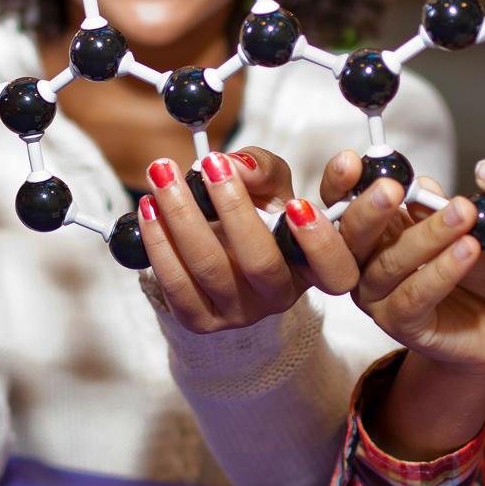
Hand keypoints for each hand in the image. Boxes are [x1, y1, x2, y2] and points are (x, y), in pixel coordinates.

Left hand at [136, 147, 357, 334]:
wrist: (219, 245)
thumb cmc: (257, 212)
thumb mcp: (272, 186)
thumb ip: (263, 169)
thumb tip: (238, 165)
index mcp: (311, 266)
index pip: (335, 271)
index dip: (321, 244)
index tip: (298, 204)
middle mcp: (280, 295)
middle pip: (261, 263)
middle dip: (233, 207)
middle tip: (210, 165)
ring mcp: (240, 313)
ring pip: (210, 269)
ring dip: (182, 216)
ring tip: (163, 177)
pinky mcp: (200, 320)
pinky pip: (176, 287)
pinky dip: (159, 244)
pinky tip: (149, 211)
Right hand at [323, 156, 484, 371]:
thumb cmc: (468, 271)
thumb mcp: (455, 227)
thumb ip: (433, 205)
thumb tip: (421, 182)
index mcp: (369, 233)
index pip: (342, 203)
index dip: (341, 182)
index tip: (353, 160)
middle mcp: (361, 265)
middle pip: (352, 235)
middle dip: (370, 209)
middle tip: (393, 188)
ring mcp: (376, 298)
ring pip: (390, 263)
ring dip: (426, 234)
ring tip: (462, 212)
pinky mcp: (400, 324)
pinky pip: (416, 295)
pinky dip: (443, 269)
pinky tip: (468, 249)